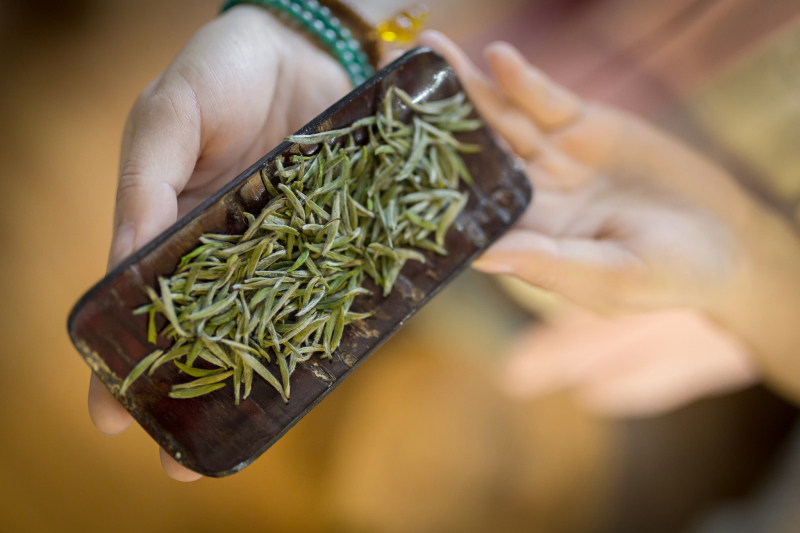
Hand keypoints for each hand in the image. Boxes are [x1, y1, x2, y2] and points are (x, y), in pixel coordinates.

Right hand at [88, 5, 350, 480]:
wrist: (306, 43)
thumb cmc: (220, 72)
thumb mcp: (168, 119)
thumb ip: (146, 186)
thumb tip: (122, 263)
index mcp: (175, 228)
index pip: (143, 307)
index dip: (123, 362)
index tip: (112, 420)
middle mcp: (229, 249)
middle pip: (209, 331)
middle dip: (194, 392)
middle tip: (186, 462)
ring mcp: (286, 246)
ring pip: (272, 322)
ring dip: (260, 378)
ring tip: (250, 434)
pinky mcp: (338, 233)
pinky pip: (335, 284)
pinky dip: (331, 324)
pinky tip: (326, 367)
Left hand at [419, 31, 799, 405]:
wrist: (725, 241)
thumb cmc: (668, 277)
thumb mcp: (611, 280)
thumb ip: (550, 265)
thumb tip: (484, 258)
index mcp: (527, 237)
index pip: (468, 211)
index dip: (428, 189)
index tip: (387, 168)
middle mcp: (531, 194)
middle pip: (474, 155)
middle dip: (435, 124)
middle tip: (395, 92)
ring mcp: (556, 158)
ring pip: (503, 120)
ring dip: (469, 88)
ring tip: (431, 53)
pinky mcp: (586, 128)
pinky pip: (549, 101)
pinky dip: (525, 82)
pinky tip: (499, 59)